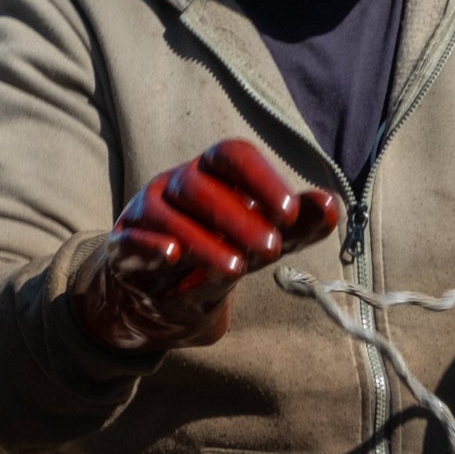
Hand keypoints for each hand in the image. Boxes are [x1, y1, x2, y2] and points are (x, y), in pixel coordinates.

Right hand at [71, 139, 342, 351]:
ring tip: (237, 268)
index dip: (262, 179)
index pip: (232, 156)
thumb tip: (332, 205)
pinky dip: (150, 246)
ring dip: (204, 240)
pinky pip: (130, 242)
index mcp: (213, 174)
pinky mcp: (123, 250)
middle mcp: (176, 186)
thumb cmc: (220, 252)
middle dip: (238, 217)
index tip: (292, 212)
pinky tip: (172, 256)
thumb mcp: (263, 241)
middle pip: (200, 186)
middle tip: (273, 248)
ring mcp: (146, 216)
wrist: (162, 298)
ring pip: (168, 215)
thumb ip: (298, 225)